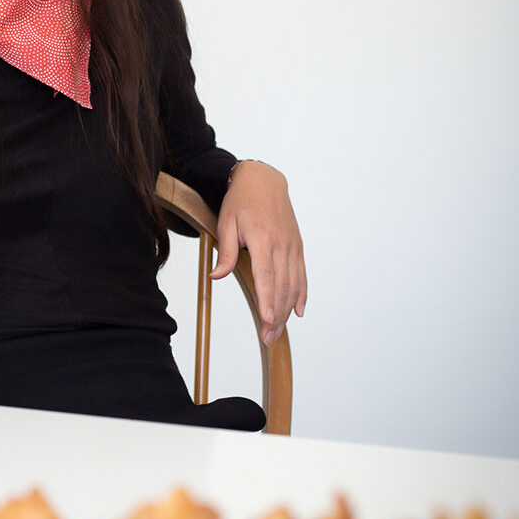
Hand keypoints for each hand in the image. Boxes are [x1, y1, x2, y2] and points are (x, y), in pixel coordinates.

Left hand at [212, 161, 306, 346]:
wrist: (263, 180)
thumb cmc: (241, 201)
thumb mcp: (226, 223)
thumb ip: (226, 252)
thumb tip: (216, 276)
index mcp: (262, 238)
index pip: (265, 276)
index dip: (267, 300)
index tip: (267, 321)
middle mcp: (281, 244)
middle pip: (281, 286)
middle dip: (275, 315)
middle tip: (267, 338)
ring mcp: (292, 246)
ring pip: (293, 284)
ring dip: (286, 311)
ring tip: (277, 331)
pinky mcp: (298, 246)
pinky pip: (302, 275)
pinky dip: (302, 294)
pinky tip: (297, 312)